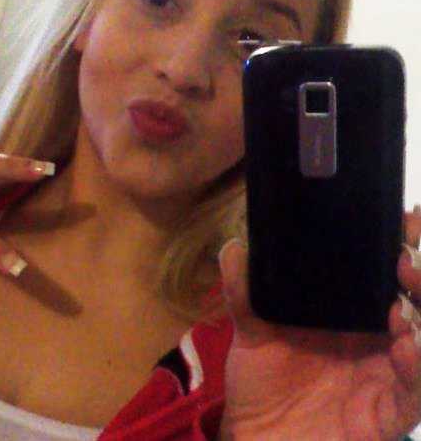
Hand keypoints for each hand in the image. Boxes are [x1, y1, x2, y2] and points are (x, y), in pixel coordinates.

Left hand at [218, 208, 420, 439]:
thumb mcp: (251, 329)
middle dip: (419, 271)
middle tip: (406, 253)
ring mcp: (387, 372)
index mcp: (351, 311)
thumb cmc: (262, 380)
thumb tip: (234, 245)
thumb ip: (244, 289)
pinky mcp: (388, 410)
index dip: (402, 244)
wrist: (260, 437)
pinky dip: (416, 367)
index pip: (385, 271)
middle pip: (415, 298)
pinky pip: (414, 391)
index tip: (406, 217)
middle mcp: (377, 336)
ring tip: (404, 292)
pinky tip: (405, 345)